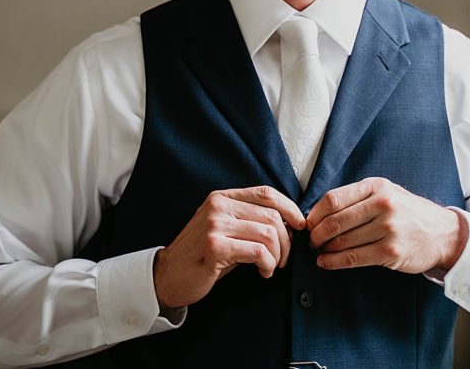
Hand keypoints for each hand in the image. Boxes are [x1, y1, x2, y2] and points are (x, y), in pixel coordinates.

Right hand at [153, 186, 305, 308]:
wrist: (168, 276)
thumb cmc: (203, 255)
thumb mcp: (225, 229)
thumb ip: (250, 220)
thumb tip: (291, 222)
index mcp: (222, 197)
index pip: (266, 193)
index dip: (289, 207)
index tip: (300, 225)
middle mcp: (218, 206)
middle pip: (271, 215)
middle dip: (286, 239)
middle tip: (285, 257)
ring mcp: (215, 225)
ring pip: (268, 233)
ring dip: (278, 255)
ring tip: (272, 266)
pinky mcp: (215, 247)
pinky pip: (258, 252)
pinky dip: (268, 264)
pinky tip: (263, 272)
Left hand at [306, 177, 467, 274]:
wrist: (443, 233)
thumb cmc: (408, 213)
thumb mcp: (387, 193)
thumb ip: (358, 198)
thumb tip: (319, 212)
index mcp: (377, 187)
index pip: (333, 199)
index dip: (315, 214)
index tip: (308, 223)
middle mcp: (383, 204)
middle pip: (335, 221)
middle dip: (316, 234)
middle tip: (311, 240)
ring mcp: (388, 228)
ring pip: (342, 241)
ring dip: (324, 249)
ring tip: (319, 251)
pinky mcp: (391, 250)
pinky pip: (353, 257)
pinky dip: (334, 262)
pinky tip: (325, 262)